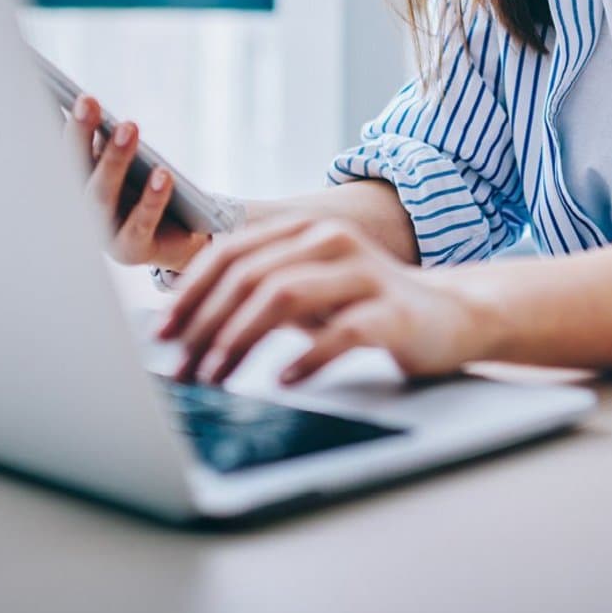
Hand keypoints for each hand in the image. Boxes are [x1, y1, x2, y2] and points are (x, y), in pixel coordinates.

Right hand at [66, 94, 210, 271]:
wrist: (176, 239)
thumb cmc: (142, 191)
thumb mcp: (122, 162)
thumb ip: (104, 140)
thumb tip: (86, 104)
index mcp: (75, 181)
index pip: (61, 149)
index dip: (55, 123)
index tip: (53, 94)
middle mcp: (80, 207)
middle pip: (76, 167)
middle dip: (80, 133)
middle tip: (87, 101)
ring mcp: (102, 231)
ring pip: (102, 194)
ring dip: (114, 159)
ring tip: (129, 127)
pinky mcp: (131, 249)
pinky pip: (141, 221)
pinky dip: (151, 197)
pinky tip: (163, 174)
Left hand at [155, 214, 495, 386]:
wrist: (449, 317)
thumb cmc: (363, 310)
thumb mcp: (304, 297)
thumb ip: (253, 300)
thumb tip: (181, 331)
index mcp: (300, 232)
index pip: (228, 253)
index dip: (189, 293)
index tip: (162, 335)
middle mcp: (328, 241)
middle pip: (249, 276)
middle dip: (206, 325)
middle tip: (182, 369)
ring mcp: (363, 272)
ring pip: (284, 296)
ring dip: (240, 340)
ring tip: (216, 377)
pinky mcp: (393, 310)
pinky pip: (341, 331)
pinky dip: (307, 356)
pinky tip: (284, 380)